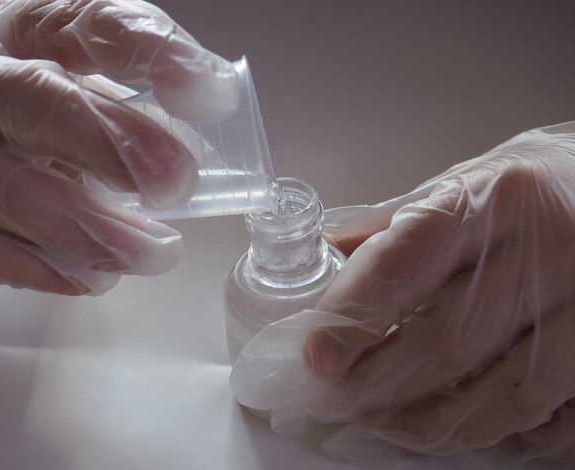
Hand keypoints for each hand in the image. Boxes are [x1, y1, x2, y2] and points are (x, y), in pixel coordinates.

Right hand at [0, 0, 237, 294]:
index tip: (211, 94)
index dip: (152, 53)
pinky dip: (43, 267)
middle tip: (175, 181)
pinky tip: (94, 277)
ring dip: (88, 226)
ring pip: (5, 184)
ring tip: (152, 251)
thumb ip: (137, 115)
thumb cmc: (38, 116)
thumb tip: (199, 160)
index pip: (85, 21)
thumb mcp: (85, 92)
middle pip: (33, 101)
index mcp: (24, 32)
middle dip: (110, 143)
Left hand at [231, 122, 574, 465]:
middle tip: (341, 399)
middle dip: (384, 381)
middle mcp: (549, 245)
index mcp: (495, 195)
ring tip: (393, 423)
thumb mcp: (466, 186)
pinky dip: (511, 434)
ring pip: (508, 389)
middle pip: (452, 337)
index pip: (409, 259)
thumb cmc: (529, 192)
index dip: (356, 313)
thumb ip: (397, 223)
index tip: (318, 357)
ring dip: (439, 420)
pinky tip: (471, 428)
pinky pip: (561, 414)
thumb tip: (329, 250)